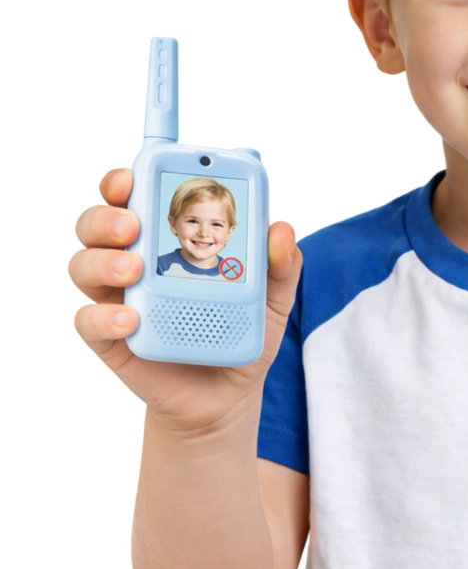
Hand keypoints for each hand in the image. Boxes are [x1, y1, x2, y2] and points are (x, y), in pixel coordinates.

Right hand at [70, 168, 301, 434]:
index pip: (138, 195)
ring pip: (84, 263)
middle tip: (134, 223)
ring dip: (103, 259)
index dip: (127, 178)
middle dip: (108, 214)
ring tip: (135, 268)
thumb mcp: (274, 297)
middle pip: (98, 222)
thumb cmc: (243, 331)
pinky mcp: (111, 338)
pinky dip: (104, 315)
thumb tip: (282, 229)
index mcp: (168, 236)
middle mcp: (135, 259)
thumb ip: (282, 264)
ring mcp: (118, 297)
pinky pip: (89, 321)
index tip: (134, 173)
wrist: (227, 395)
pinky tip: (129, 318)